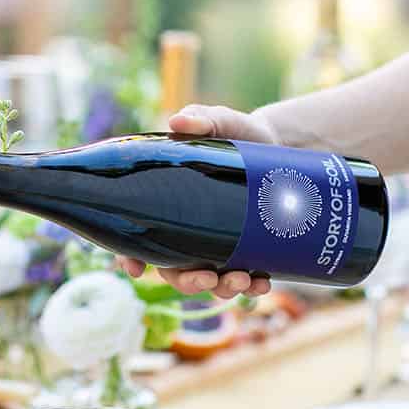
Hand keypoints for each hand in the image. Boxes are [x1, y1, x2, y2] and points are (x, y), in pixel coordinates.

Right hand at [120, 104, 280, 298]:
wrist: (279, 145)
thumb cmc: (237, 132)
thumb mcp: (220, 122)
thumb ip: (200, 120)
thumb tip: (177, 122)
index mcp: (167, 202)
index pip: (137, 236)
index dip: (129, 257)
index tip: (136, 270)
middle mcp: (187, 229)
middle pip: (173, 269)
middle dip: (187, 281)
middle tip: (207, 277)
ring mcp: (217, 243)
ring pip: (209, 280)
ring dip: (221, 289)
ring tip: (243, 280)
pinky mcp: (247, 250)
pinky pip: (245, 279)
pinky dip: (253, 288)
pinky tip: (263, 283)